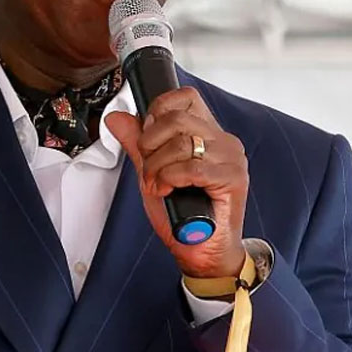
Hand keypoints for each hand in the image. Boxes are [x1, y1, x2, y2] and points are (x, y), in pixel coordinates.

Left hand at [106, 87, 248, 278]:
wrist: (203, 254)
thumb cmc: (184, 216)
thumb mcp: (152, 174)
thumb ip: (137, 144)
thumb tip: (118, 117)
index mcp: (208, 134)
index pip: (185, 98)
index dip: (159, 112)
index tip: (148, 139)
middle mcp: (223, 141)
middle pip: (176, 118)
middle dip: (151, 145)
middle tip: (149, 169)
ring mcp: (231, 158)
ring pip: (181, 143)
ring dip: (158, 167)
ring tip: (158, 185)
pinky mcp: (233, 178)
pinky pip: (191, 167)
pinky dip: (170, 179)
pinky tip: (169, 191)